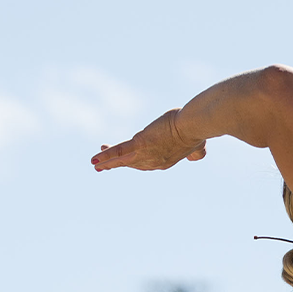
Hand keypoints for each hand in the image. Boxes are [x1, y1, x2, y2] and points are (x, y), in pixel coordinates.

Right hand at [92, 109, 208, 172]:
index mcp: (165, 161)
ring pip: (123, 160)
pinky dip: (107, 155)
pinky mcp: (140, 144)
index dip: (133, 162)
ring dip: (108, 161)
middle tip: (103, 164)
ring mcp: (146, 154)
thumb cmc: (195, 131)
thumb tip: (197, 156)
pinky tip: (95, 159)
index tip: (125, 160)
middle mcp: (154, 162)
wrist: (193, 126)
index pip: (145, 163)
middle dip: (116, 163)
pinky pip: (120, 151)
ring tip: (96, 164)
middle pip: (131, 163)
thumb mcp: (196, 146)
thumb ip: (195, 153)